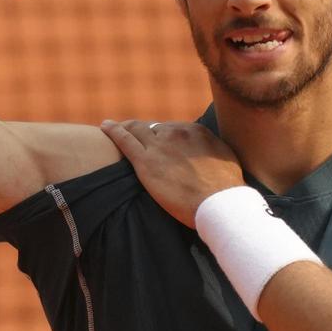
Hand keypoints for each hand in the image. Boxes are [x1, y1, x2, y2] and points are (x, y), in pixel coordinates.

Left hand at [100, 120, 244, 227]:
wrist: (219, 203)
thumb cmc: (226, 188)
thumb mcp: (225, 158)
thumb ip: (212, 150)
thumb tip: (208, 153)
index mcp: (195, 131)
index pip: (173, 128)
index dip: (163, 135)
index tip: (158, 141)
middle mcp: (176, 133)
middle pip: (154, 127)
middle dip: (144, 131)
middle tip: (134, 135)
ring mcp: (160, 146)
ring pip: (136, 129)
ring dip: (126, 127)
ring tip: (115, 128)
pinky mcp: (146, 162)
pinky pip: (125, 140)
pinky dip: (113, 131)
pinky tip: (105, 126)